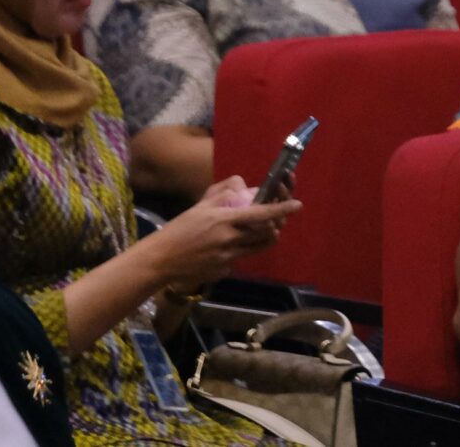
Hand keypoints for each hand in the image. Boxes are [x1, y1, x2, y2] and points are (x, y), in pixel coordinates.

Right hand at [143, 175, 299, 294]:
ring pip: (259, 247)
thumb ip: (225, 194)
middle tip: (275, 218)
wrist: (162, 260)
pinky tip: (227, 246)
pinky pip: (242, 258)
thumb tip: (248, 189)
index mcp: (224, 220)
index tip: (298, 204)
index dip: (281, 209)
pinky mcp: (225, 271)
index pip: (261, 213)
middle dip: (276, 224)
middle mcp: (230, 240)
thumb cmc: (180, 229)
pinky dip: (242, 250)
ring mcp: (229, 258)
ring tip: (258, 230)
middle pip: (267, 233)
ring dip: (264, 237)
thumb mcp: (201, 205)